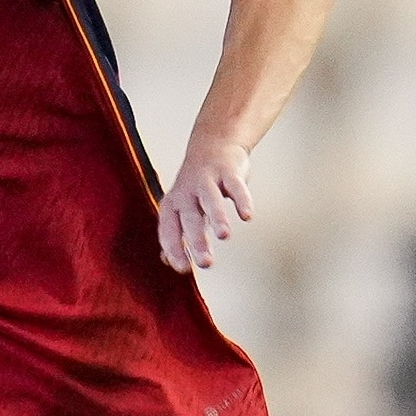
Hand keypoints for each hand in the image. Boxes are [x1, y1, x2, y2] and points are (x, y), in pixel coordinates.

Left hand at [159, 141, 251, 272]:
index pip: (168, 231)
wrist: (213, 145)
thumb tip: (169, 260)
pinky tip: (246, 216)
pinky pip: (235, 186)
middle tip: (206, 263)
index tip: (182, 269)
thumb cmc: (197, 185)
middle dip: (197, 242)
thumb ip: (176, 234)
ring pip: (210, 201)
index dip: (174, 250)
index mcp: (172, 205)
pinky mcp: (228, 171)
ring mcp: (207, 180)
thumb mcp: (182, 209)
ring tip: (224, 236)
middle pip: (189, 219)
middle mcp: (186, 193)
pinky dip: (241, 200)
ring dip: (217, 218)